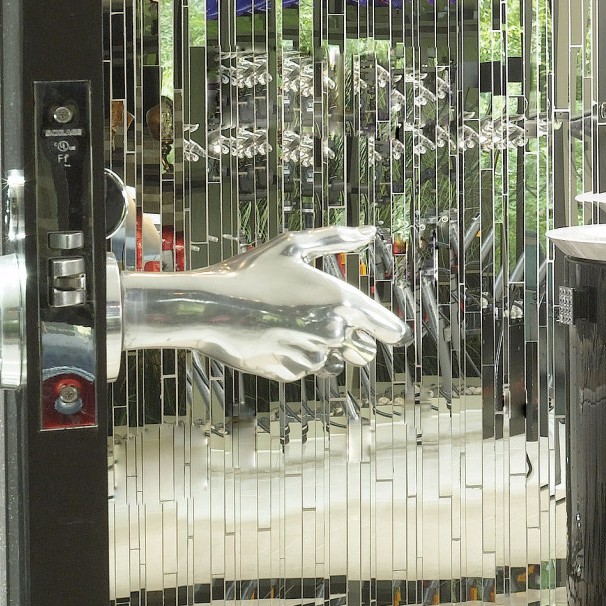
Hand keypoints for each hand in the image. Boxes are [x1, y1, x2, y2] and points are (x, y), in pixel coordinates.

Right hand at [120, 228, 408, 382]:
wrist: (209, 306)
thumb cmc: (251, 271)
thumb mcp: (293, 246)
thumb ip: (337, 238)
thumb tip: (371, 231)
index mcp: (341, 300)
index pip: (389, 329)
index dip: (392, 331)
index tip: (395, 334)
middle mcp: (332, 332)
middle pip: (364, 352)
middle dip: (354, 343)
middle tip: (324, 324)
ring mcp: (310, 356)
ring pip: (333, 363)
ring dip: (323, 351)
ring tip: (294, 328)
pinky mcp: (288, 374)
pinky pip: (305, 371)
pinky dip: (297, 360)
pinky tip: (276, 340)